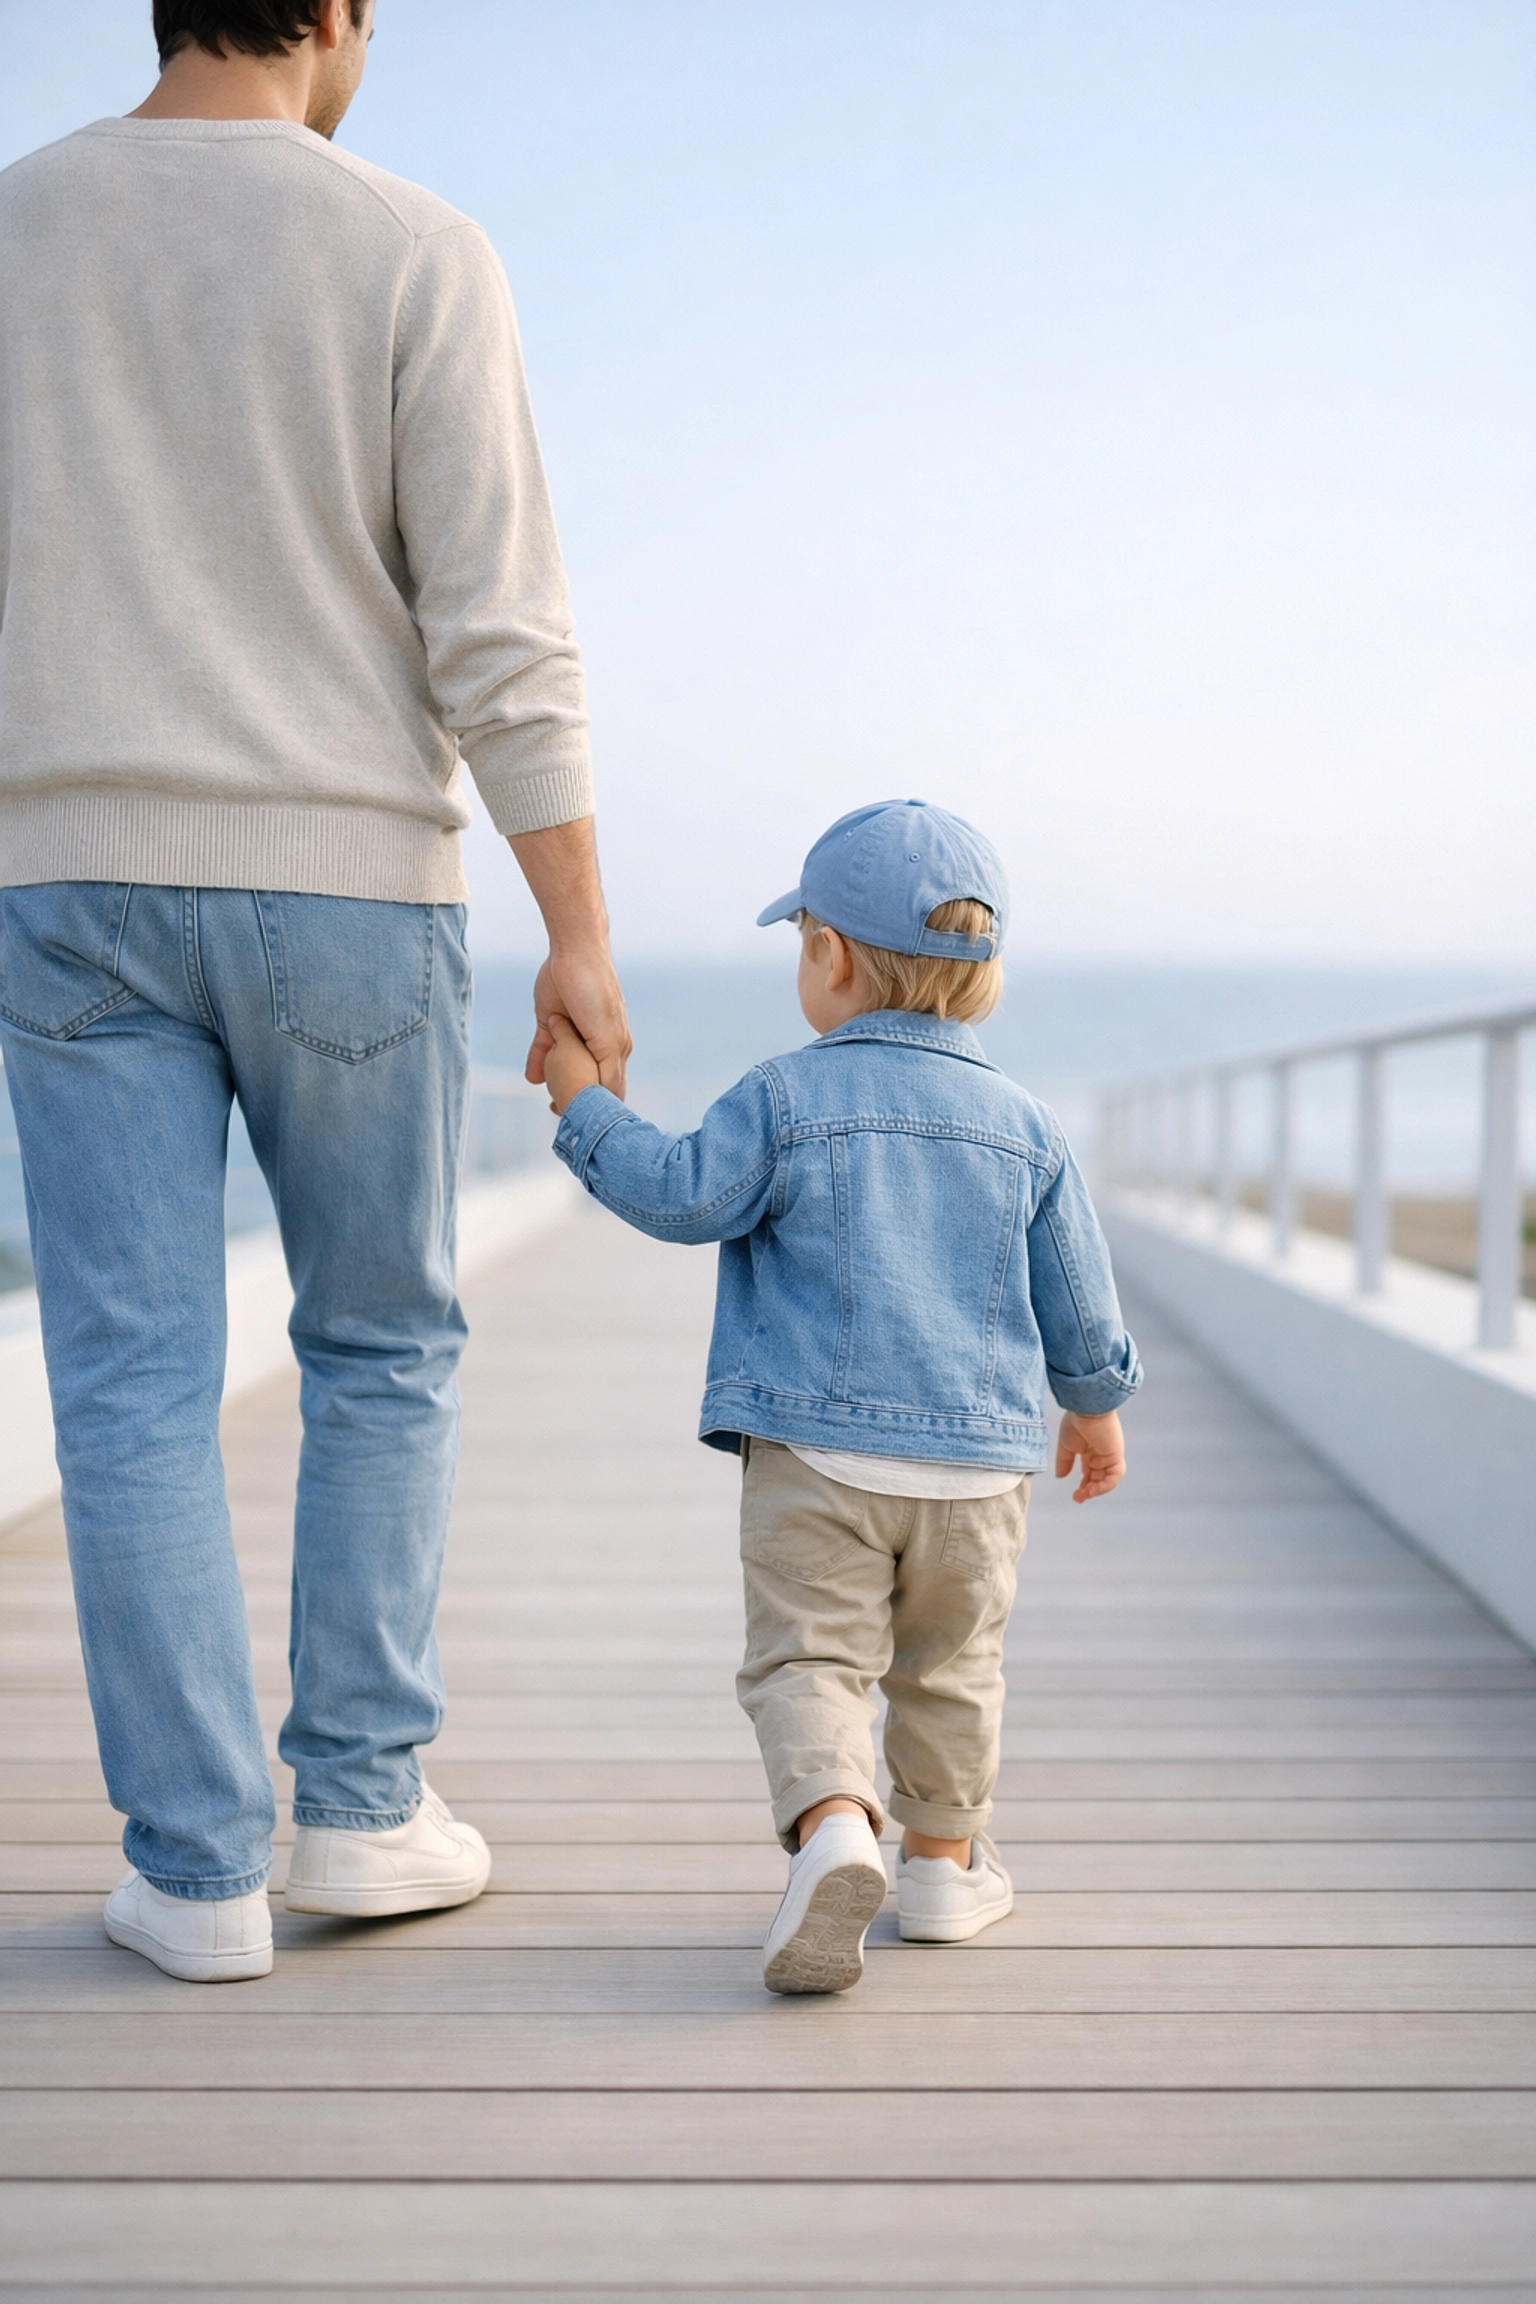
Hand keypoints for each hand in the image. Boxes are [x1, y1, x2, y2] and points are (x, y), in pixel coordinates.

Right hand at [507, 820, 632, 1099]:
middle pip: (605, 1094)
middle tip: (561, 1124)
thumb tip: (531, 1079)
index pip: (600, 1084)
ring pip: (607, 1092)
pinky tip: (579, 1114)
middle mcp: (615, 1048)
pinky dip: (595, 1101)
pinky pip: (607, 1080)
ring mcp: (614, 1046)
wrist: (575, 951)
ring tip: (568, 1126)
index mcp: (604, 1043)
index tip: (563, 1116)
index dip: (584, 1103)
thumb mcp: (549, 1022)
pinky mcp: (610, 1042)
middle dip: (585, 1112)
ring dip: (588, 1111)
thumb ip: (543, 1050)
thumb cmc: (564, 978)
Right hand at [1055, 1409, 1125, 1503]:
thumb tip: (1060, 1476)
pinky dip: (1104, 1485)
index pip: (1090, 1473)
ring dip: (1096, 1490)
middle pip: (1098, 1478)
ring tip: (1084, 1495)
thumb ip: (1064, 1462)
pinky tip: (1092, 1489)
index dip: (1084, 1485)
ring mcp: (1109, 1456)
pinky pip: (1114, 1476)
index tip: (1075, 1494)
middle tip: (1078, 1498)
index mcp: (1090, 1451)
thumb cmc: (1076, 1421)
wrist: (1086, 1409)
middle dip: (1089, 1490)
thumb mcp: (1065, 1445)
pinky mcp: (1116, 1455)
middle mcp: (1101, 1455)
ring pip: (1107, 1480)